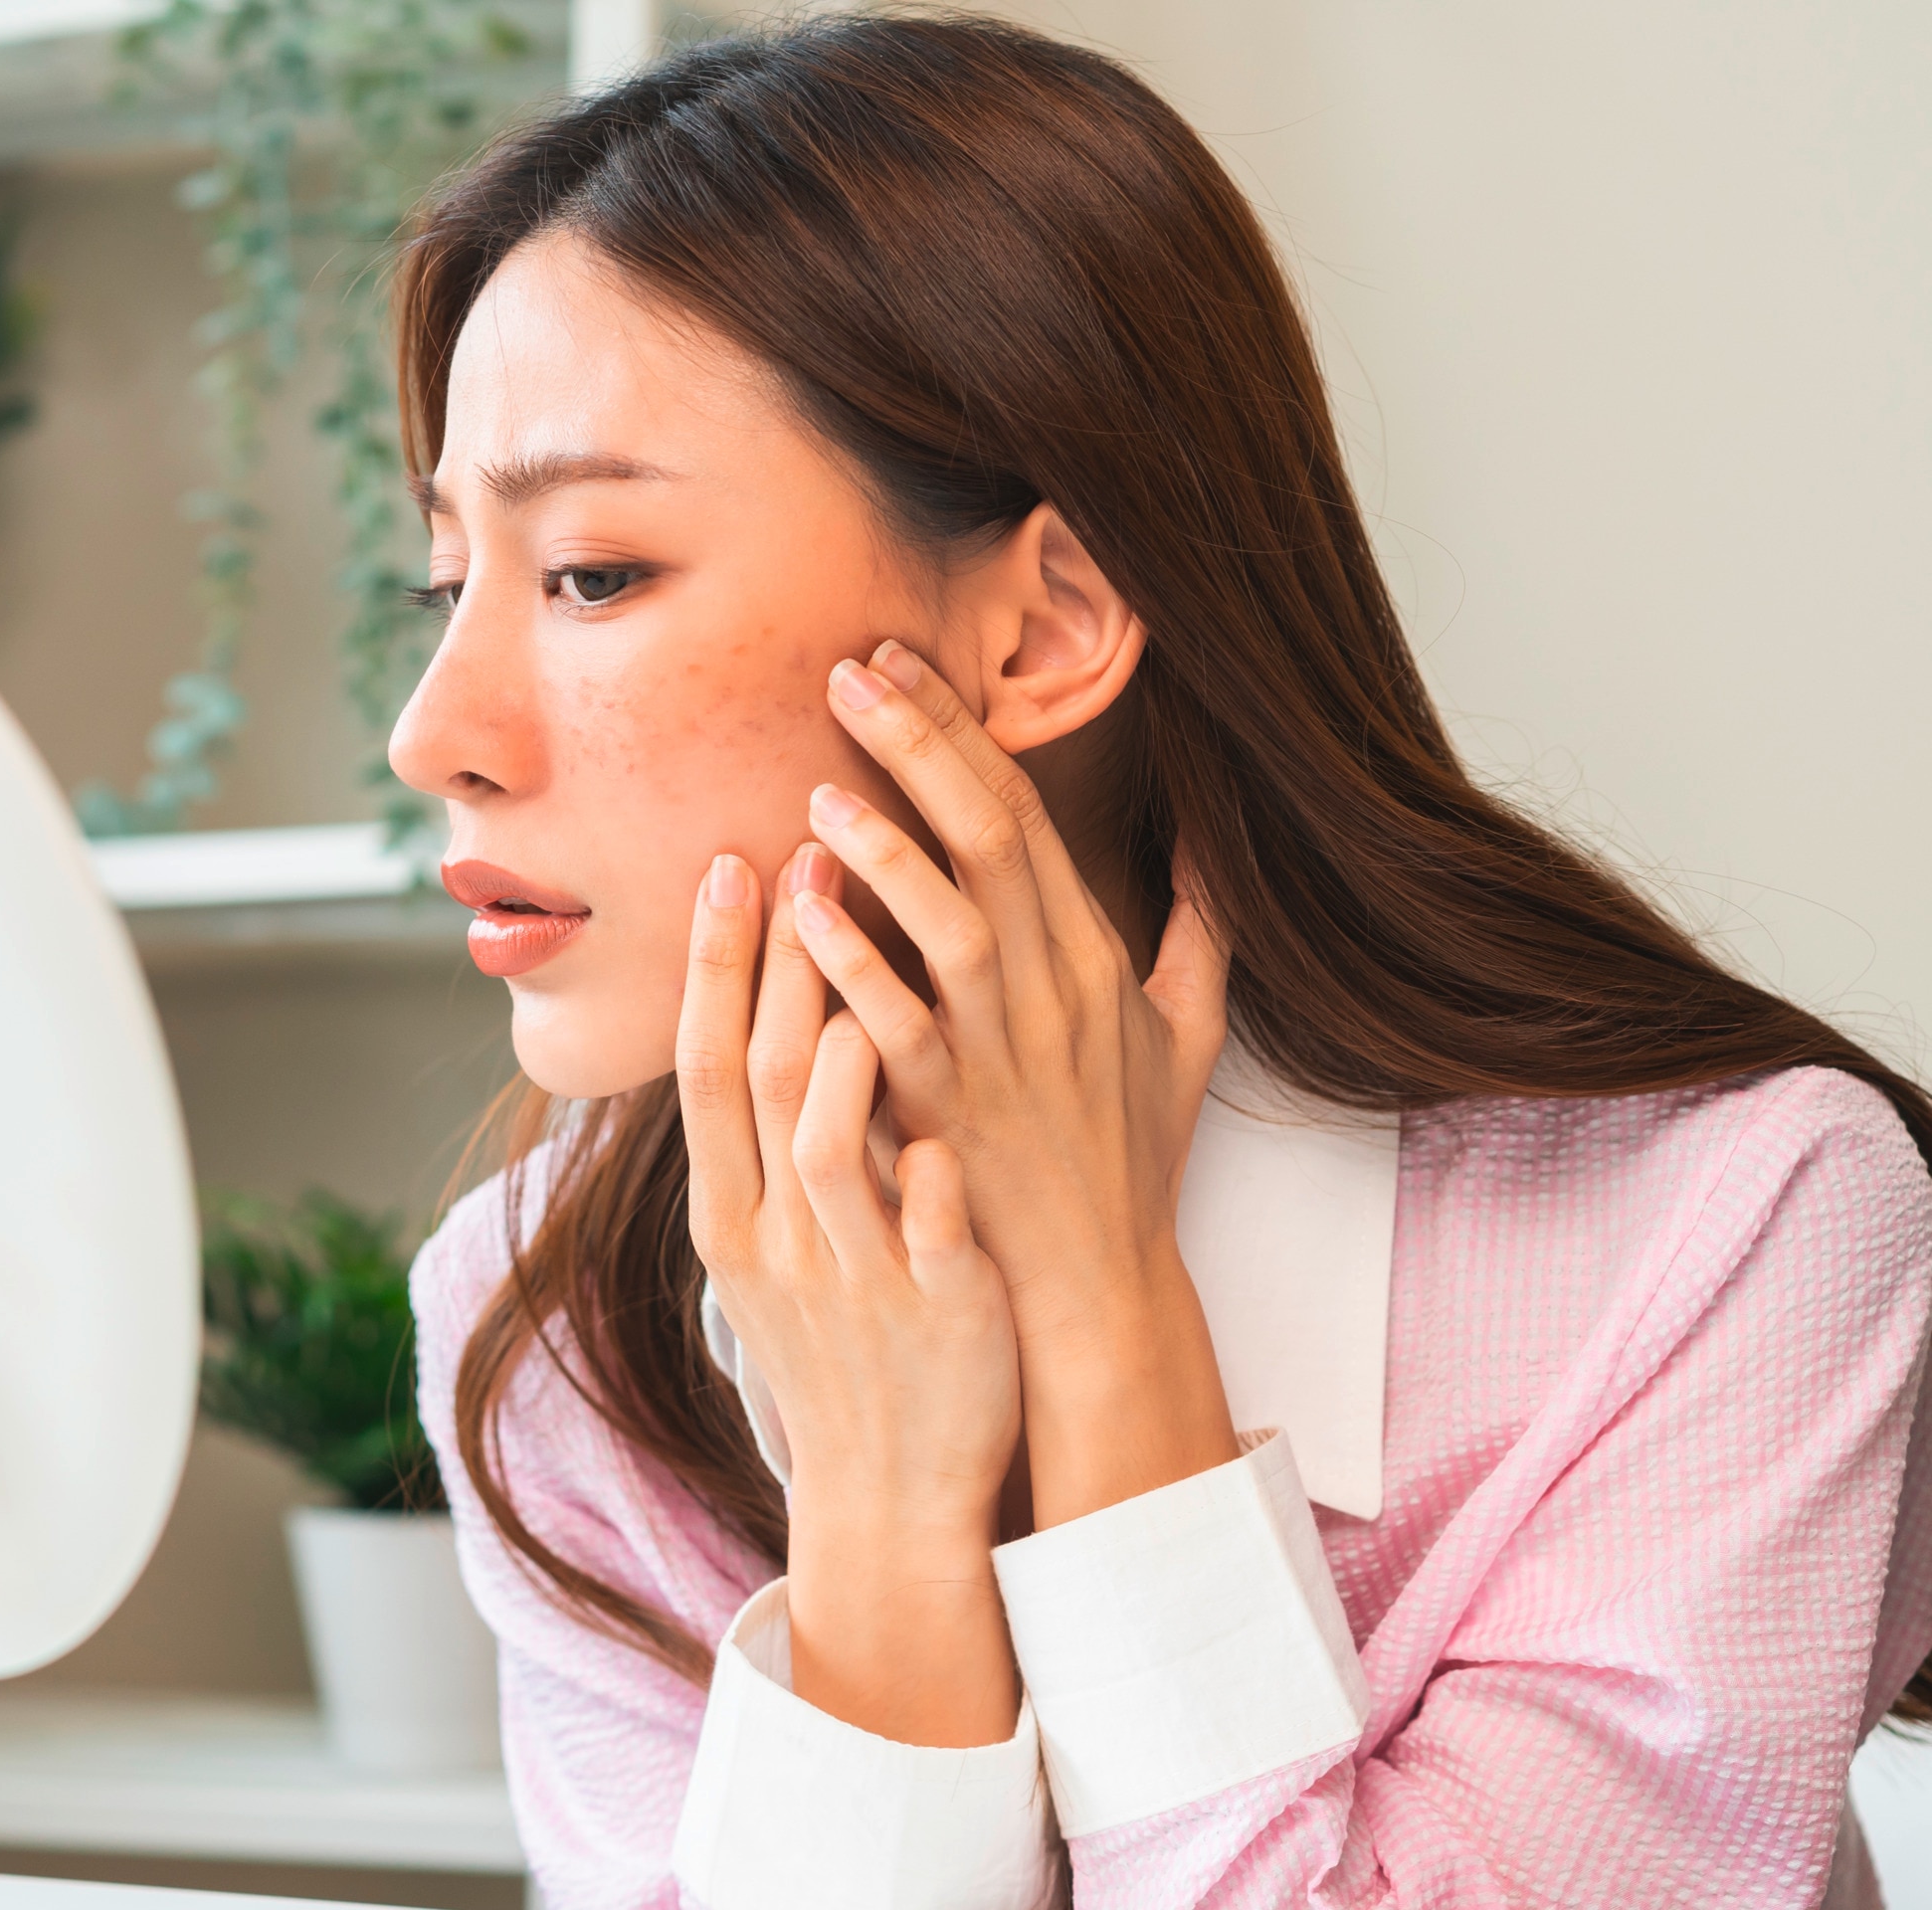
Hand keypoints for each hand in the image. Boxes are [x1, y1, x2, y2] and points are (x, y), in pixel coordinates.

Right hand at [676, 845, 1022, 1748]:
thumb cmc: (844, 1349)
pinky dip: (929, 1174)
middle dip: (779, 963)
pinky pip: (926, 1230)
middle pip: (761, 1079)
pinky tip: (945, 1115)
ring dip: (842, 1042)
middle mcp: (778, 1239)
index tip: (728, 863)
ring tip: (868, 947)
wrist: (889, 1494)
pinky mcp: (935, 1314)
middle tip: (803, 852)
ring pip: (830, 1146)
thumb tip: (775, 1021)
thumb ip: (772, 1142)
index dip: (714, 965)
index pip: (707, 1067)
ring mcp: (853, 1276)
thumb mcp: (778, 1248)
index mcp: (735, 1215)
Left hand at [794, 640, 1236, 1527]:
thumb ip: (1197, 934)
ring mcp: (1006, 1051)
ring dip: (886, 847)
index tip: (902, 663)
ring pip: (950, 922)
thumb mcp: (1187, 1037)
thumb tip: (1213, 845)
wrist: (1101, 1286)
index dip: (960, 731)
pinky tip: (805, 911)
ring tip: (818, 784)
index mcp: (1094, 956)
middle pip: (989, 838)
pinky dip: (854, 963)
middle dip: (919, 744)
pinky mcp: (957, 1114)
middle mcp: (1054, 989)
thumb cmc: (1127, 1160)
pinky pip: (900, 1025)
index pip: (1023, 814)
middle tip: (849, 670)